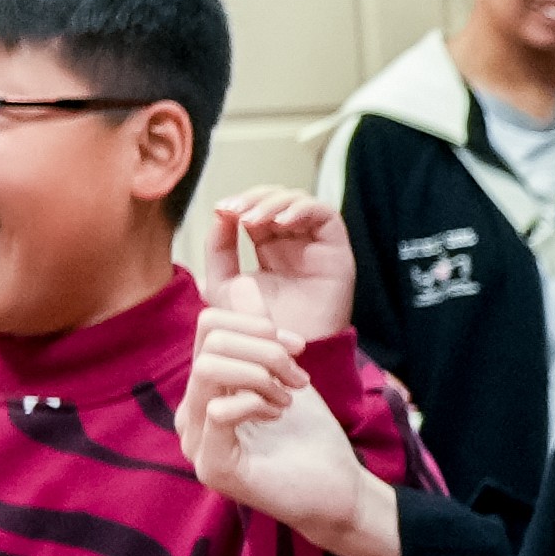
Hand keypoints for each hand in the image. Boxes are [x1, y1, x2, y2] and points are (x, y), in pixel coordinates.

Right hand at [183, 300, 398, 555]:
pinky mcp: (211, 467)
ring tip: (288, 395)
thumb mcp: (283, 369)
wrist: (336, 488)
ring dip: (262, 372)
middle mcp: (191, 414)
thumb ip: (259, 330)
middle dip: (265, 347)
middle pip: (211, 342)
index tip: (296, 346)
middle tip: (297, 375)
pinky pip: (219, 409)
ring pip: (209, 368)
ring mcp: (196, 443)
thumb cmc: (308, 434)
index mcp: (203, 388)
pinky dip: (257, 401)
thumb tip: (240, 282)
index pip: (209, 325)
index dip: (257, 323)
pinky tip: (278, 415)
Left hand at [200, 190, 361, 346]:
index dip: (241, 202)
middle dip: (254, 198)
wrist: (283, 356)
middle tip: (235, 210)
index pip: (257, 208)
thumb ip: (218, 249)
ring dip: (273, 203)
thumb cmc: (255, 329)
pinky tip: (282, 221)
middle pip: (276, 199)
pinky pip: (325, 213)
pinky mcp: (336, 249)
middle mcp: (294, 242)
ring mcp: (315, 244)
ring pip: (298, 201)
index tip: (221, 209)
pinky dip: (302, 209)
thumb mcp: (223, 285)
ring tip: (253, 220)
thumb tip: (220, 212)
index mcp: (269, 247)